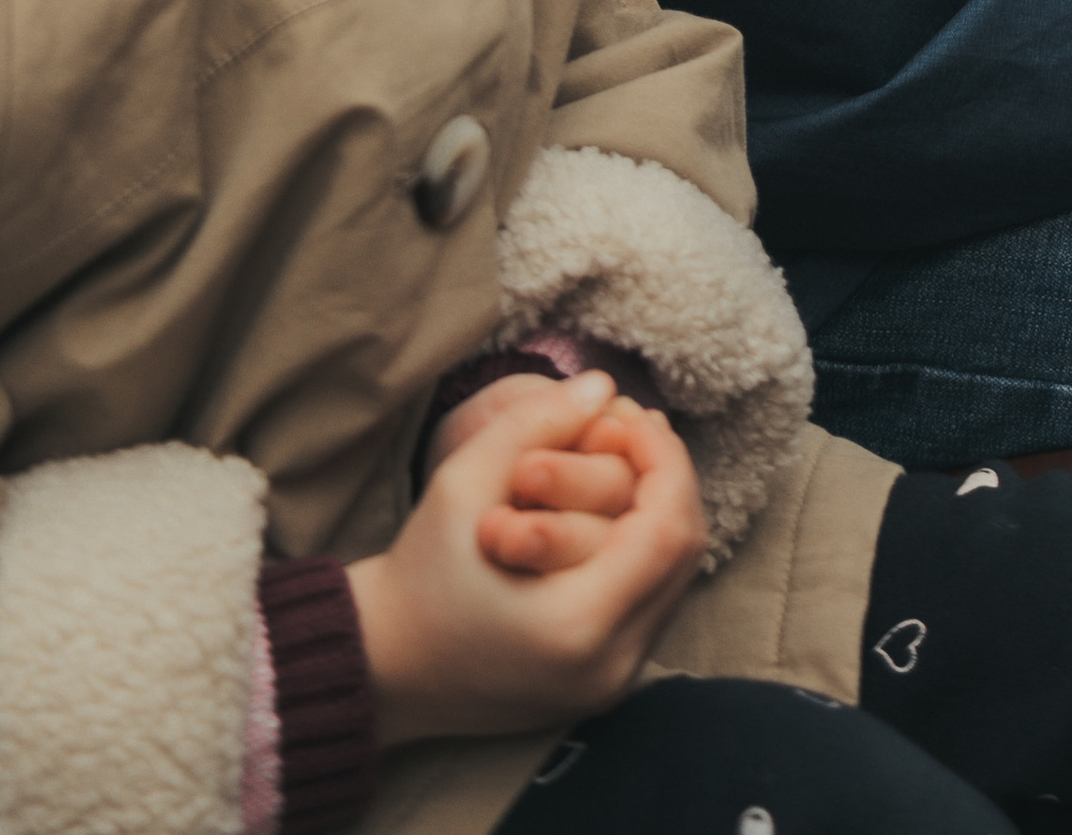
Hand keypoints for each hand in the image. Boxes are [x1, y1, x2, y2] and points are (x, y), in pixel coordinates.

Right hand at [346, 375, 705, 748]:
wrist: (387, 667)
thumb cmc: (420, 573)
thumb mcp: (464, 480)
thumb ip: (536, 421)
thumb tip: (605, 385)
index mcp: (577, 625)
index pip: (667, 530)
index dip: (664, 460)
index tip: (634, 416)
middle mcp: (607, 667)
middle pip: (685, 556)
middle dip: (669, 480)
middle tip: (636, 433)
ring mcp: (610, 683)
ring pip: (676, 579)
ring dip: (661, 512)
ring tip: (628, 463)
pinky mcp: (603, 686)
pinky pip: (653, 603)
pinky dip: (645, 550)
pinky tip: (616, 511)